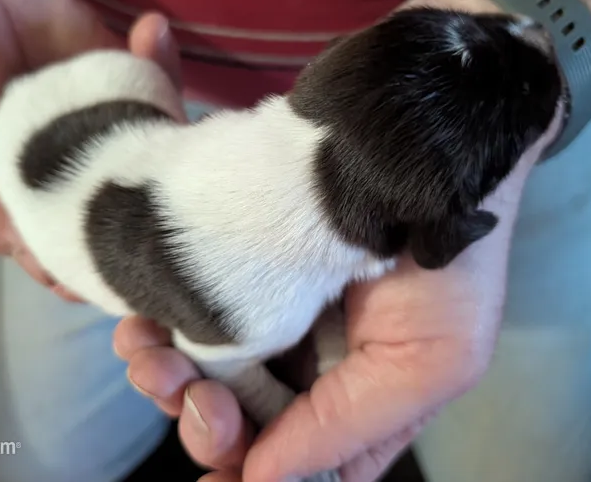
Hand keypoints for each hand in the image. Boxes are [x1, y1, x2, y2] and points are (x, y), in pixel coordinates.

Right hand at [0, 0, 176, 300]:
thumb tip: (50, 267)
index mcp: (21, 201)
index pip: (77, 254)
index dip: (110, 262)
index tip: (143, 253)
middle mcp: (71, 172)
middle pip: (130, 210)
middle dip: (155, 200)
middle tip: (170, 175)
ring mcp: (103, 126)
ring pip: (157, 153)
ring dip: (168, 127)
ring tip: (158, 92)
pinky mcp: (125, 77)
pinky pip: (161, 86)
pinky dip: (163, 64)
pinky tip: (147, 33)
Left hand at [114, 100, 562, 480]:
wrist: (425, 143)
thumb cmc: (448, 258)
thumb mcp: (429, 362)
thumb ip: (347, 429)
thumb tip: (263, 480)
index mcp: (356, 397)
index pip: (297, 460)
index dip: (249, 472)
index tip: (216, 475)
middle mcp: (309, 363)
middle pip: (240, 423)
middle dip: (203, 423)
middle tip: (192, 399)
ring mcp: (270, 315)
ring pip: (201, 373)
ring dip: (166, 377)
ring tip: (149, 356)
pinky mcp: (237, 273)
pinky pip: (185, 314)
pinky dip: (158, 328)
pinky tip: (141, 325)